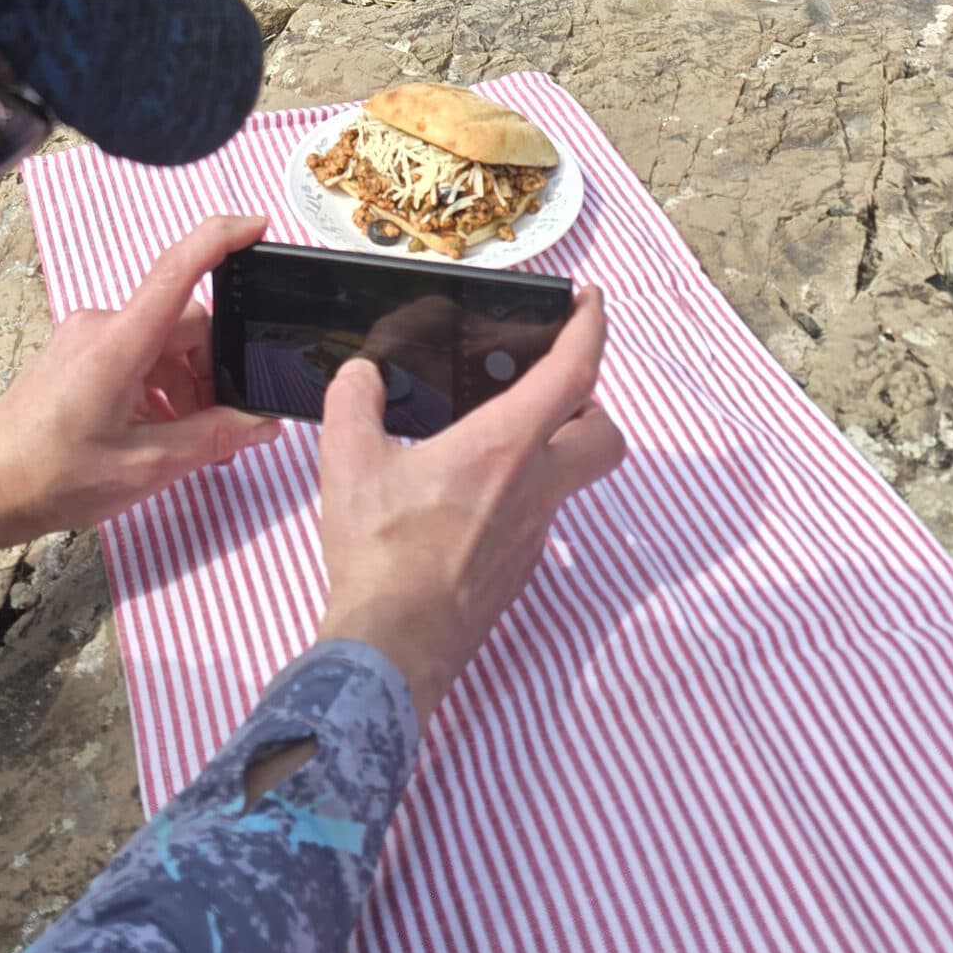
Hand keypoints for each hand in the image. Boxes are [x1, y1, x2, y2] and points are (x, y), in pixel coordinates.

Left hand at [0, 213, 280, 556]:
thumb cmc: (55, 477)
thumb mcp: (147, 466)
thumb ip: (212, 438)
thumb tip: (261, 425)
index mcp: (119, 343)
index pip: (177, 269)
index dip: (221, 238)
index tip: (258, 226)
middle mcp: (101, 325)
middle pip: (183, 321)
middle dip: (211, 369)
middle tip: (218, 425)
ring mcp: (86, 334)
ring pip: (162, 340)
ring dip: (184, 381)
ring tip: (184, 438)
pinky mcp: (78, 350)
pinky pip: (137, 351)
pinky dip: (158, 383)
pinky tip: (156, 427)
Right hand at [312, 283, 623, 722]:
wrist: (393, 651)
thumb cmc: (379, 557)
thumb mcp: (349, 463)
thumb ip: (355, 403)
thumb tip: (361, 376)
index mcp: (503, 447)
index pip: (573, 372)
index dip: (589, 327)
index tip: (589, 300)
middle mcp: (534, 488)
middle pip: (602, 432)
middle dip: (589, 400)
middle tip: (547, 382)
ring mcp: (533, 534)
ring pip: (570, 477)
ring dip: (551, 446)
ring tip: (496, 434)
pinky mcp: (518, 569)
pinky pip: (537, 515)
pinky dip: (518, 491)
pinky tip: (466, 496)